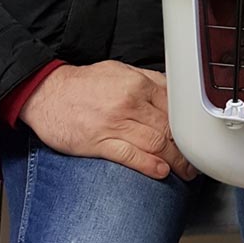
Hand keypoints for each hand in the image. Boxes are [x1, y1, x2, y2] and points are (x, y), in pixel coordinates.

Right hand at [19, 60, 197, 180]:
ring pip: (155, 143)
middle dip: (186, 148)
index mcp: (137, 84)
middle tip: (195, 160)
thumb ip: (148, 81)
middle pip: (169, 128)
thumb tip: (173, 93)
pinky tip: (161, 172)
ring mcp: (115, 123)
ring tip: (185, 172)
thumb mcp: (119, 71)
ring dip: (175, 161)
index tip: (196, 137)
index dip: (189, 125)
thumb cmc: (83, 84)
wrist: (47, 93)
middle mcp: (130, 103)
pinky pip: (131, 156)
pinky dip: (150, 165)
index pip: (175, 106)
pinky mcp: (99, 143)